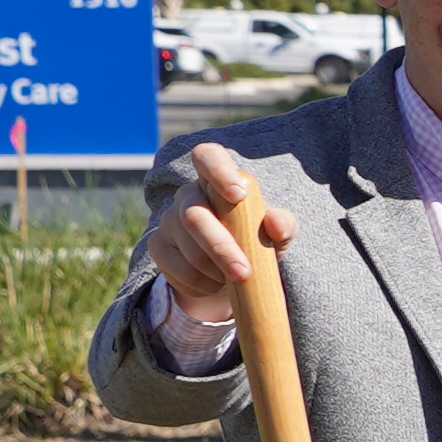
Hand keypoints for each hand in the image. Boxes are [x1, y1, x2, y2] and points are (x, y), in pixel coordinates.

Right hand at [142, 143, 281, 342]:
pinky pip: (178, 271)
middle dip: (221, 248)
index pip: (207, 156)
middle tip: (244, 272)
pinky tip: (215, 285)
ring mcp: (168, 221)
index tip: (237, 195)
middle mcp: (188, 195)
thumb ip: (283, 224)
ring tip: (237, 279)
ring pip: (188, 250)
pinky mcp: (158, 247)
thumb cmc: (257, 239)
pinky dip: (202, 285)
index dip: (218, 171)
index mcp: (217, 180)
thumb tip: (277, 224)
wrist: (231, 270)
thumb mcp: (277, 233)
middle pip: (194, 216)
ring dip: (215, 272)